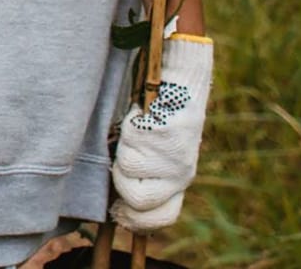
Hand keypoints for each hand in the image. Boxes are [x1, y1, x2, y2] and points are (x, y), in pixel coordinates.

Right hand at [111, 35, 213, 232]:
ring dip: (121, 157)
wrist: (178, 79)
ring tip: (130, 135)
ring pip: (128, 175)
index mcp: (182, 177)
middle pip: (140, 204)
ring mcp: (170, 157)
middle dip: (122, 189)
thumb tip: (119, 201)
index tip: (119, 210)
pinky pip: (128, 150)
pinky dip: (124, 137)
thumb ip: (149, 175)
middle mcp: (180, 173)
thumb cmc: (165, 113)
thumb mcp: (163, 152)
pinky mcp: (158, 137)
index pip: (164, 218)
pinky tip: (134, 121)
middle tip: (120, 166)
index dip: (138, 221)